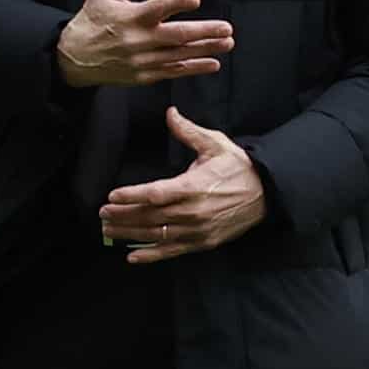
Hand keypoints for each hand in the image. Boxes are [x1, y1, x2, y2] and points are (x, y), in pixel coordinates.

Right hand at [56, 0, 231, 88]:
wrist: (73, 59)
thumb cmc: (91, 21)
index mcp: (131, 17)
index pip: (157, 8)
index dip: (177, 3)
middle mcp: (139, 40)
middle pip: (177, 36)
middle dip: (205, 32)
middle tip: (227, 28)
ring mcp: (143, 60)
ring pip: (180, 55)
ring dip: (206, 49)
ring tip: (227, 43)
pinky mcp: (144, 76)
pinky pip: (173, 72)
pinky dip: (194, 68)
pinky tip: (212, 63)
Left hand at [100, 106, 266, 263]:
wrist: (267, 193)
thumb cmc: (238, 167)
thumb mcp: (215, 143)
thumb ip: (188, 131)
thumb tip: (170, 113)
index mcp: (194, 186)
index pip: (155, 193)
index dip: (131, 196)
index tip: (113, 195)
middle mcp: (193, 211)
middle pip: (150, 216)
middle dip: (123, 215)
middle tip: (102, 213)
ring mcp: (197, 230)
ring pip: (156, 235)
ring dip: (129, 233)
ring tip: (108, 230)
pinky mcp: (202, 243)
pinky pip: (172, 251)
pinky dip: (151, 255)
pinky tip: (132, 256)